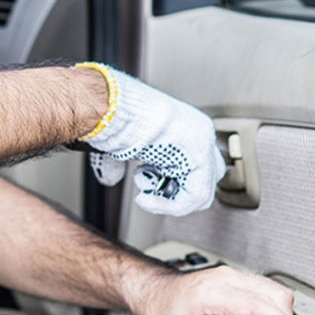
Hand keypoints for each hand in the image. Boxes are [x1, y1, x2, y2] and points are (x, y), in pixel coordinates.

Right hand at [80, 66, 224, 215]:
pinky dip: (168, 205)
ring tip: (143, 193)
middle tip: (147, 192)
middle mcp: (198, 132)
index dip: (172, 183)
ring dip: (168, 201)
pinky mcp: (200, 155)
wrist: (114, 109)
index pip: (193, 165)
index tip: (146, 184)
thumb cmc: (113, 118)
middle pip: (203, 180)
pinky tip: (145, 199)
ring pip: (200, 192)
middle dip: (174, 194)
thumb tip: (111, 179)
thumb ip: (120, 163)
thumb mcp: (118, 146)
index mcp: (183, 126)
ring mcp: (202, 142)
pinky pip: (194, 195)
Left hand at [124, 265, 295, 314]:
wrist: (151, 293)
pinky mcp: (235, 276)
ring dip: (282, 311)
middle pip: (275, 294)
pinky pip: (266, 286)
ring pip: (274, 288)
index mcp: (211, 295)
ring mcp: (230, 274)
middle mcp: (224, 279)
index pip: (259, 305)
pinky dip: (273, 304)